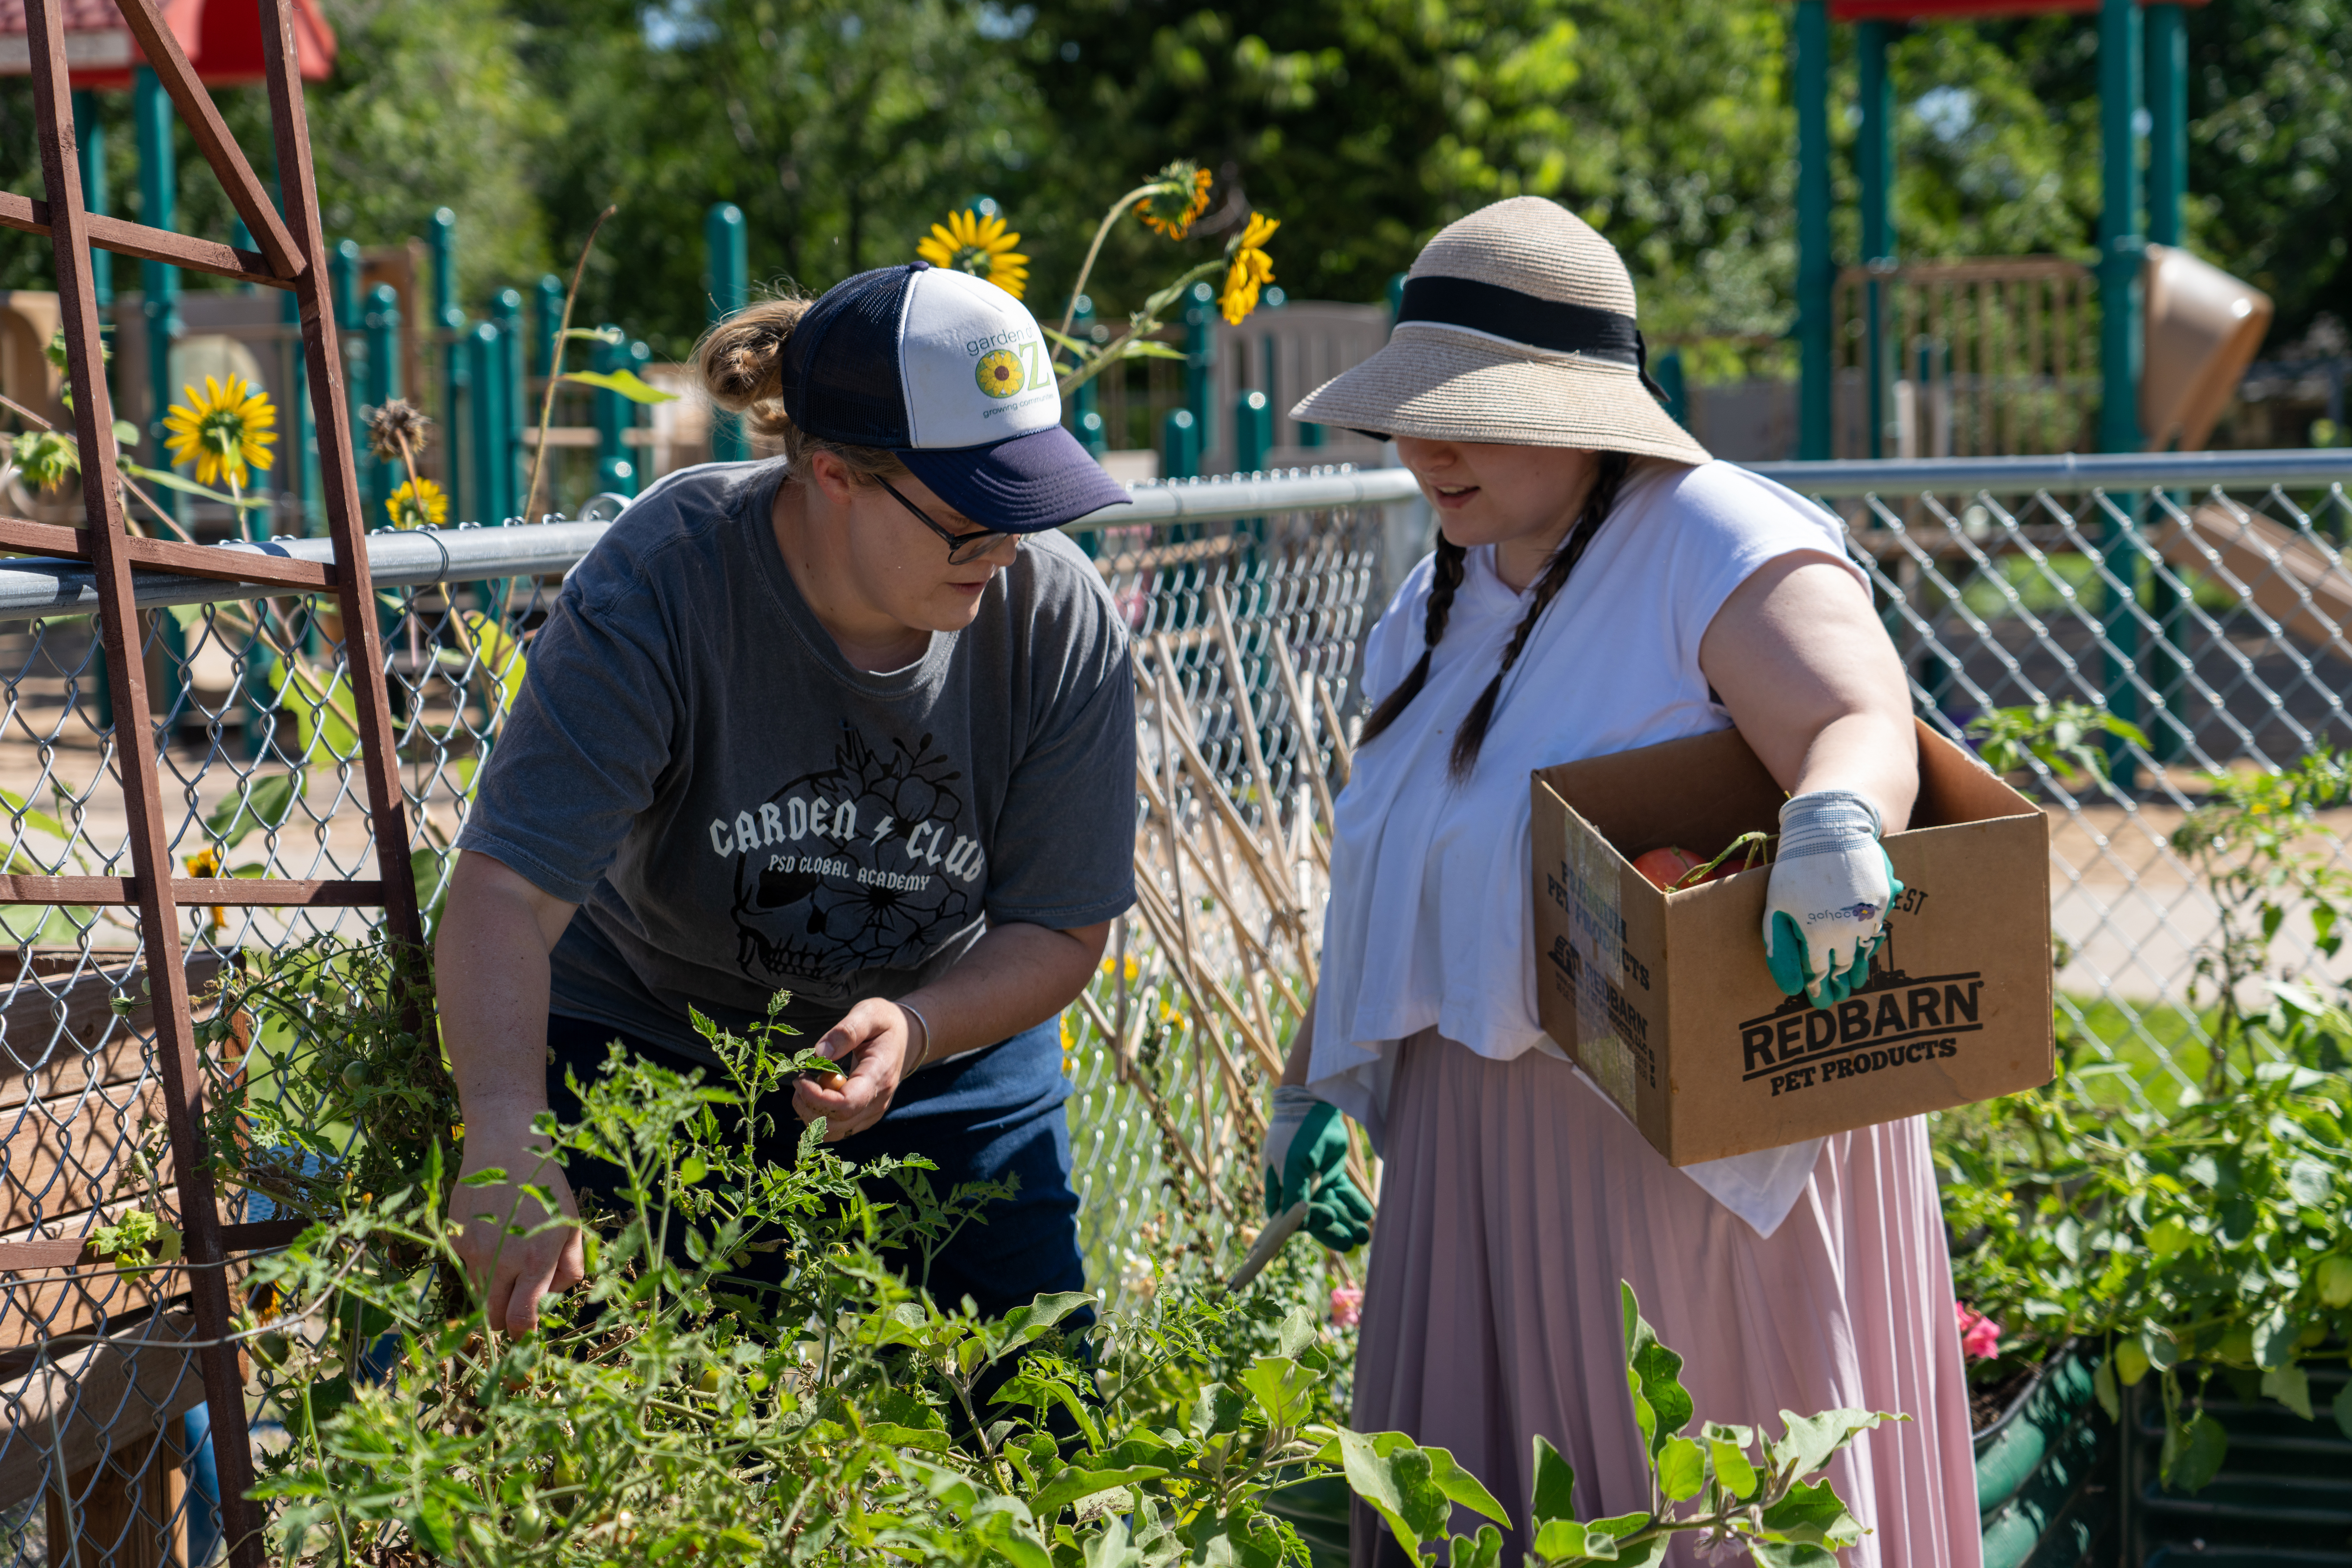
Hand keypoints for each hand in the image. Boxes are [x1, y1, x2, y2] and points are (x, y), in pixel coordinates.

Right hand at [451, 1122, 583, 1335]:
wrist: (505, 1148)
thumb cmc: (546, 1187)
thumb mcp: (571, 1225)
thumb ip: (570, 1267)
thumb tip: (553, 1296)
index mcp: (535, 1259)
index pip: (520, 1320)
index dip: (524, 1334)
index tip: (529, 1331)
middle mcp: (501, 1260)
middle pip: (494, 1318)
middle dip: (506, 1320)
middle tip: (518, 1302)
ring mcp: (473, 1250)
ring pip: (478, 1296)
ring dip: (493, 1291)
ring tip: (508, 1258)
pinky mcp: (454, 1240)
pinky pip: (465, 1269)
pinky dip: (478, 1266)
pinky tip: (492, 1237)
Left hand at [793, 998, 922, 1141]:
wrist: (907, 1038)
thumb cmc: (886, 1023)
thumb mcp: (868, 1014)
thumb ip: (845, 1032)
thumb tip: (818, 1053)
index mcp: (879, 1075)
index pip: (847, 1104)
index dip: (817, 1097)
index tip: (801, 1077)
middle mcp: (878, 1101)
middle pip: (836, 1123)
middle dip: (808, 1106)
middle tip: (800, 1079)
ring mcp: (873, 1112)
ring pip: (834, 1131)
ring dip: (811, 1114)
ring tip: (807, 1086)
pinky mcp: (865, 1116)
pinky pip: (837, 1129)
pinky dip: (819, 1116)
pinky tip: (816, 1093)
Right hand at [1263, 1085, 1372, 1250]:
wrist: (1315, 1106)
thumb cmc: (1296, 1134)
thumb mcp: (1292, 1164)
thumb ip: (1293, 1193)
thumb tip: (1299, 1221)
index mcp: (1280, 1190)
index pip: (1290, 1219)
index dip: (1307, 1226)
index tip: (1326, 1221)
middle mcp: (1297, 1190)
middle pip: (1314, 1220)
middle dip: (1333, 1232)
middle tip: (1351, 1242)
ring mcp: (1316, 1183)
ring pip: (1333, 1209)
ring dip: (1347, 1222)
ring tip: (1364, 1235)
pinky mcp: (1333, 1175)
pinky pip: (1345, 1195)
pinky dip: (1355, 1205)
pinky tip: (1367, 1213)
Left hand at [1762, 789, 1903, 1008]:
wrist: (1829, 830)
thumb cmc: (1795, 871)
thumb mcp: (1776, 910)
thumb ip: (1782, 951)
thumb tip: (1792, 989)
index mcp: (1819, 936)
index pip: (1820, 974)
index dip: (1820, 990)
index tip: (1820, 1003)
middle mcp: (1848, 931)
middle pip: (1844, 966)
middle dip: (1840, 984)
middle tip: (1839, 997)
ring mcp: (1868, 915)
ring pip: (1865, 950)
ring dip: (1859, 967)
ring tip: (1856, 981)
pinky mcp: (1883, 899)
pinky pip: (1877, 928)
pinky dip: (1871, 941)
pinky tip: (1866, 948)